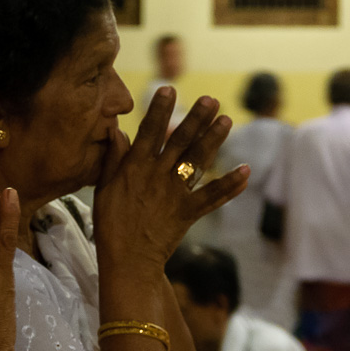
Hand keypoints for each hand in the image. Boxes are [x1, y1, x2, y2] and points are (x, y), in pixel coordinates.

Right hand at [93, 87, 248, 271]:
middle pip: (180, 142)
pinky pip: (212, 197)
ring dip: (214, 141)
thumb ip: (113, 160)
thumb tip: (117, 132)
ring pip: (197, 162)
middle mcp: (157, 177)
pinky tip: (246, 172)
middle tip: (211, 100)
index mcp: (135, 169)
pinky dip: (230, 185)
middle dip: (196, 119)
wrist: (127, 261)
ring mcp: (175, 194)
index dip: (159, 111)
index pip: (148, 133)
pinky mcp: (188, 212)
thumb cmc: (111, 225)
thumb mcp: (103, 189)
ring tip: (227, 121)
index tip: (168, 89)